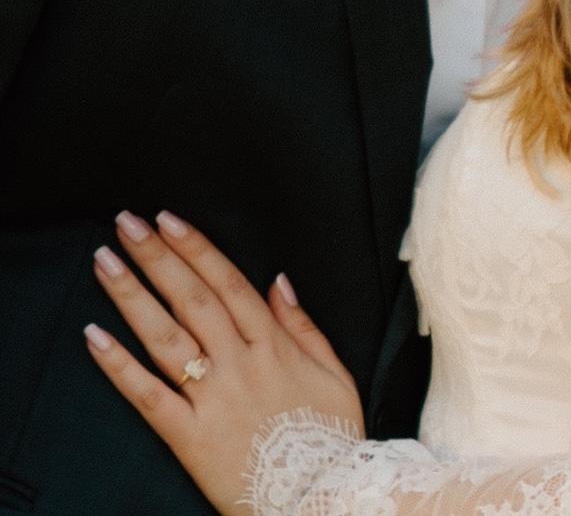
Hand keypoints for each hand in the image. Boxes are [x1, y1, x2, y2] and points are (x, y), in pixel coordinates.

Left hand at [85, 211, 364, 512]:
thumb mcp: (334, 371)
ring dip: (133, 296)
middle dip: (158, 257)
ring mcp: (212, 398)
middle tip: (128, 223)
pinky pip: (148, 396)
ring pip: (166, 337)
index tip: (170, 220)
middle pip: (193, 298)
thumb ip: (304, 324)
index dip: (197, 249)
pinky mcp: (189, 436)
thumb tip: (279, 279)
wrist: (321, 495)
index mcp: (275, 345)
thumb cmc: (330, 436)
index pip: (229, 283)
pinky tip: (96, 337)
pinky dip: (120, 366)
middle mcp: (240, 363)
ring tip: (106, 262)